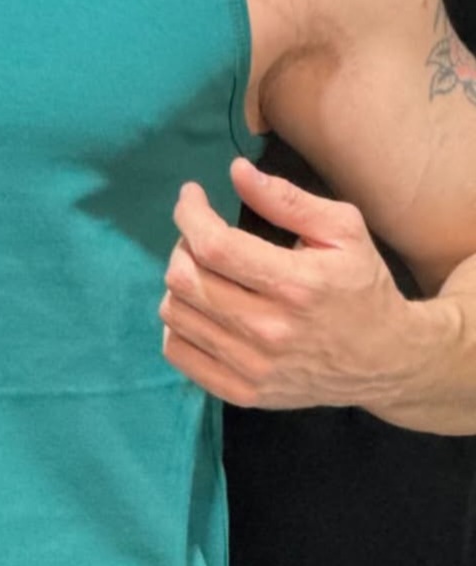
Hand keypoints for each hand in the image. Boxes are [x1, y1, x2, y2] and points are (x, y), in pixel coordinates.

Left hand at [159, 158, 418, 410]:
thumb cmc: (362, 286)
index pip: (213, 246)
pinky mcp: (243, 394)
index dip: (190, 213)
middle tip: (200, 235)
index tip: (192, 194)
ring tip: (204, 271)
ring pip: (175, 314)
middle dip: (182, 244)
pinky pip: (179, 353)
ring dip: (178, 282)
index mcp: (296, 285)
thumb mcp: (343, 230)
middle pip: (184, 279)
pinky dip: (178, 324)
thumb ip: (287, 199)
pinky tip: (201, 308)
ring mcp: (254, 368)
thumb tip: (235, 171)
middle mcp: (270, 331)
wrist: (389, 361)